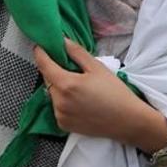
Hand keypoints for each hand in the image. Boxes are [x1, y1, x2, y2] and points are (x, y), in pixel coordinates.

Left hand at [34, 39, 166, 151]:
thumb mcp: (97, 67)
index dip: (40, 53)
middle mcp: (59, 102)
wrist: (127, 120)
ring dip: (58, 86)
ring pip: (52, 94)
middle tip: (67, 65)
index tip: (40, 45)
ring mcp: (60, 115)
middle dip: (53, 70)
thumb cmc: (114, 91)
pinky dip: (62, 101)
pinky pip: (57, 107)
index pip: (44, 65)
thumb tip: (62, 41)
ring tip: (77, 85)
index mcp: (66, 85)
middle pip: (48, 80)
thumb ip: (77, 52)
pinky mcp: (63, 125)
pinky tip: (78, 100)